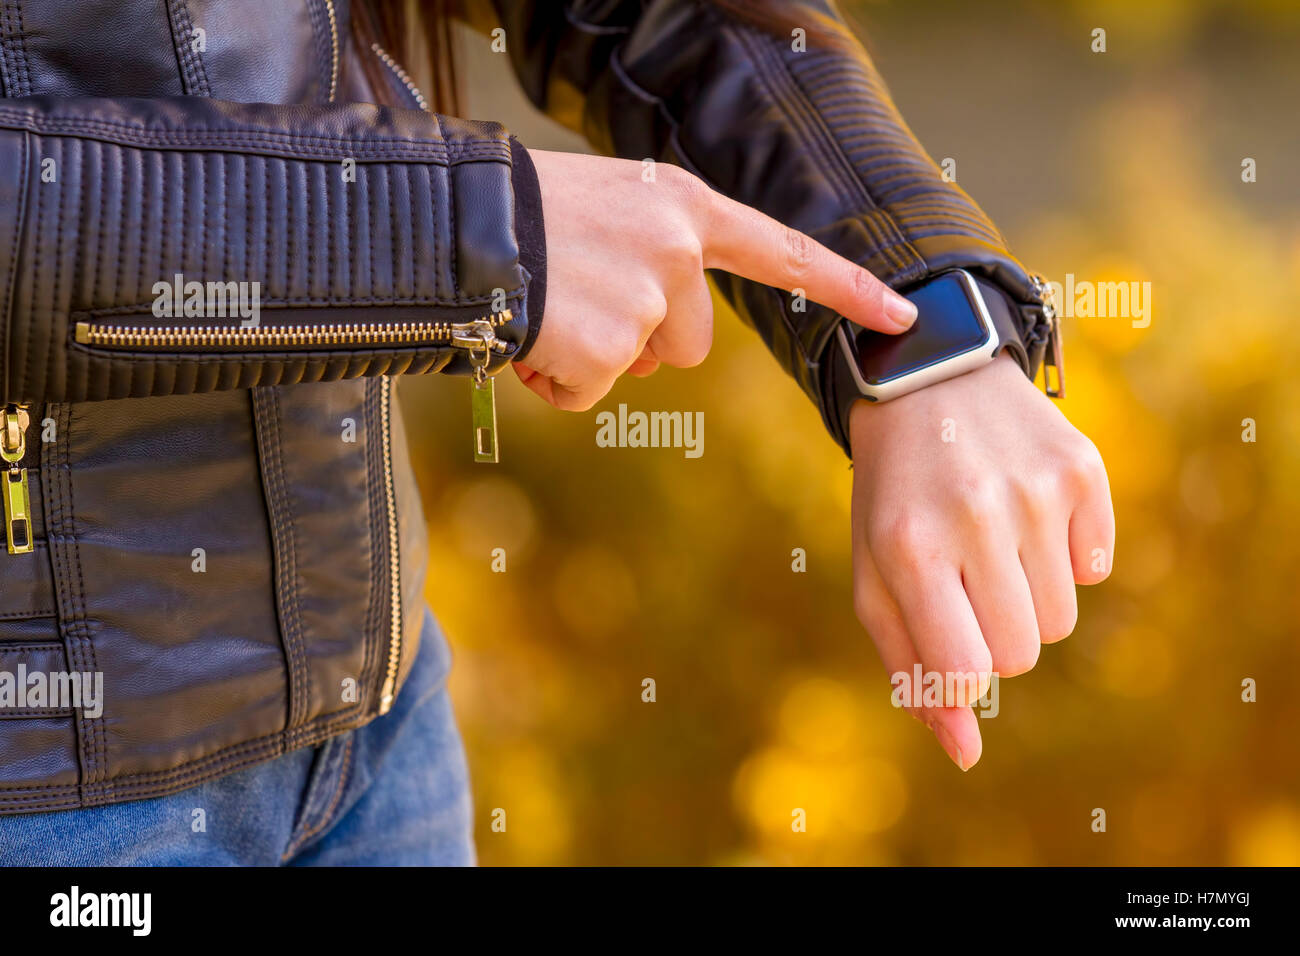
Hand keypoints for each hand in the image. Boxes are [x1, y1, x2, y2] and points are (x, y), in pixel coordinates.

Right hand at [513, 149, 918, 408]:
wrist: (451, 218)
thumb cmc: (526, 212)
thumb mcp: (613, 209)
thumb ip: (661, 258)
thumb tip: (665, 350)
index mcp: (686, 209)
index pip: (781, 253)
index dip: (843, 288)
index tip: (900, 317)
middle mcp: (678, 253)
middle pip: (687, 344)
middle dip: (637, 340)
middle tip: (574, 295)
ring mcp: (645, 302)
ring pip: (637, 370)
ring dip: (591, 355)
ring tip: (543, 305)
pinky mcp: (607, 349)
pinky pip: (587, 393)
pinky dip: (553, 377)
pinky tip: (525, 331)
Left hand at [849, 354, 1114, 770]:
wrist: (928, 377)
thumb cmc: (894, 496)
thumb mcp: (877, 577)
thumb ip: (912, 670)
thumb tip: (964, 754)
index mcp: (910, 549)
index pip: (968, 674)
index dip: (962, 673)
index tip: (950, 638)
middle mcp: (975, 516)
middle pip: (1021, 654)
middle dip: (992, 634)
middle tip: (964, 576)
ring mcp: (1035, 490)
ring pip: (1061, 619)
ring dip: (1027, 596)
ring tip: (991, 539)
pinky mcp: (1082, 467)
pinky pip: (1097, 566)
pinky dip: (1067, 555)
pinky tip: (1027, 511)